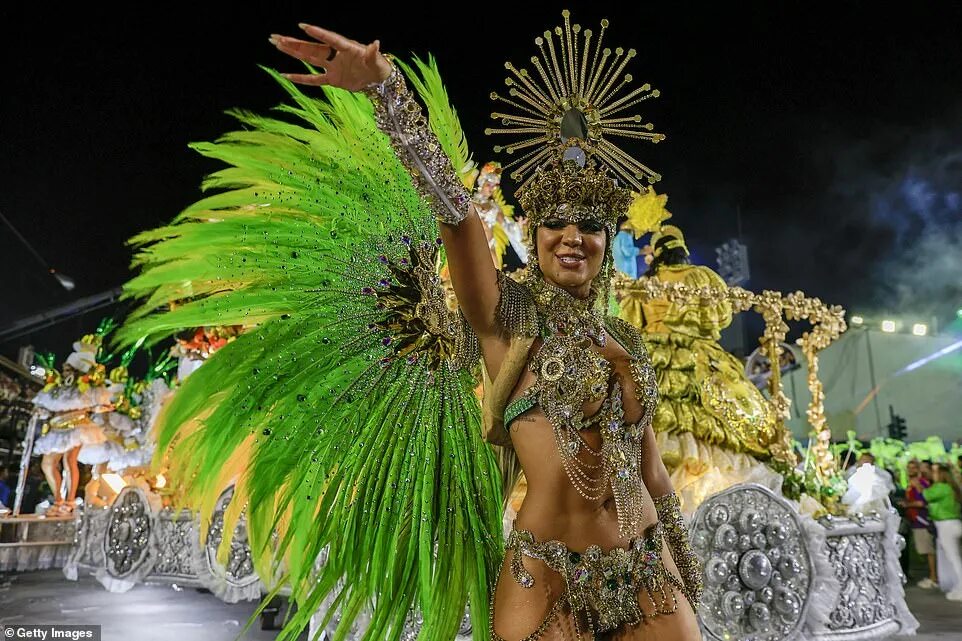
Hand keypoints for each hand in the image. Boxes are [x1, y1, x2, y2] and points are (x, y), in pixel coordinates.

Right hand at [269, 24, 392, 90]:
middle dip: (294, 42)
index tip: (303, 26)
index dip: (317, 33)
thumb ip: (373, 53)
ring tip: (277, 44)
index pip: (329, 39)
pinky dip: (301, 78)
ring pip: (309, 58)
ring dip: (293, 52)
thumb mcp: (377, 61)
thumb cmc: (378, 66)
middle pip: (311, 47)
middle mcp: (335, 55)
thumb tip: (375, 44)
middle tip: (276, 37)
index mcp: (346, 48)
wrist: (378, 80)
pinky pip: (313, 79)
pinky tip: (286, 75)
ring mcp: (331, 67)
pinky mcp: (332, 79)